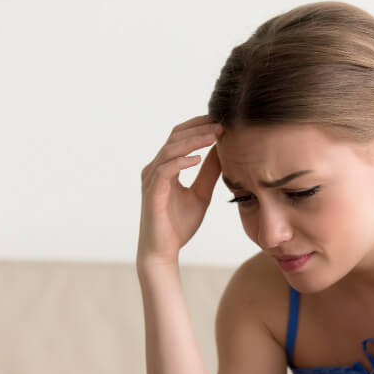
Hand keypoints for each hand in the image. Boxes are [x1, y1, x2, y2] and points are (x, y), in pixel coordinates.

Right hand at [137, 114, 224, 267]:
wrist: (163, 252)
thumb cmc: (178, 226)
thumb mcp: (201, 194)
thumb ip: (208, 173)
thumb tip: (222, 153)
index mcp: (165, 167)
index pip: (179, 137)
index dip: (198, 125)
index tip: (220, 121)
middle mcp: (155, 169)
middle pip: (175, 137)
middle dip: (198, 128)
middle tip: (221, 123)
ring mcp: (151, 179)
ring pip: (171, 149)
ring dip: (193, 140)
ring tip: (214, 136)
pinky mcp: (152, 192)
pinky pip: (165, 170)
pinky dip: (181, 161)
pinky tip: (198, 159)